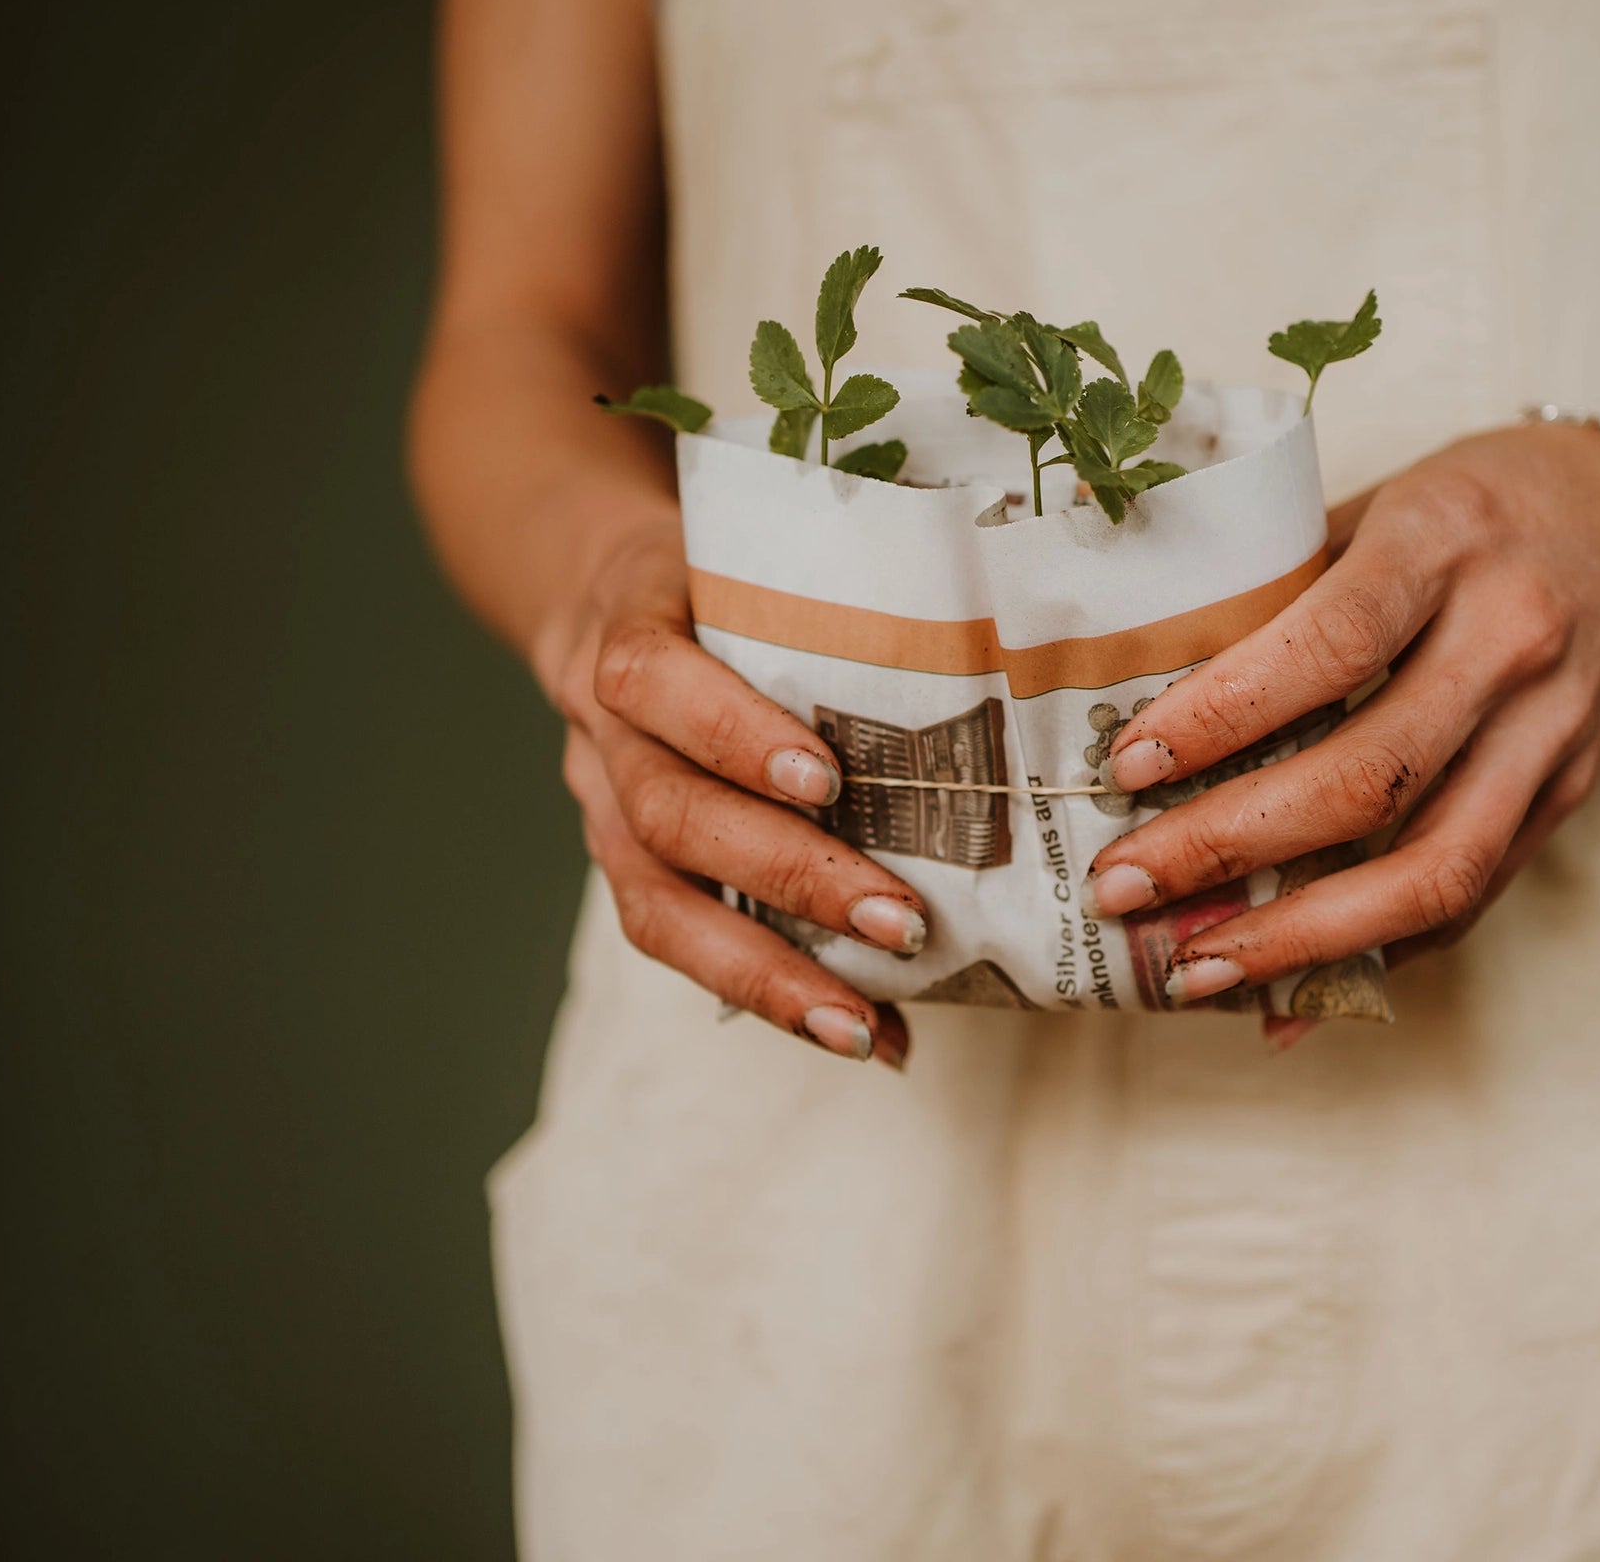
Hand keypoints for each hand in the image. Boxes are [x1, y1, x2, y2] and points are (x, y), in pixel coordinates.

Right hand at [541, 513, 926, 1065]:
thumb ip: (830, 599)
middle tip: (902, 922)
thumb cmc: (715, 586)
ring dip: (770, 973)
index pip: (657, 685)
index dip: (735, 735)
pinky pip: (686, 948)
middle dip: (791, 876)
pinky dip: (776, 999)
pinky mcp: (629, 873)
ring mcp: (605, 817)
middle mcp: (607, 740)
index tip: (828, 778)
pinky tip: (866, 1035)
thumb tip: (997, 642)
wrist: (602, 603)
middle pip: (674, 815)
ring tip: (864, 1025)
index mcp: (631, 640)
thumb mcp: (751, 564)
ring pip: (660, 906)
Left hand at [1082, 421, 1599, 1010]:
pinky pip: (1469, 897)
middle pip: (1370, 778)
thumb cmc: (1482, 504)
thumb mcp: (1384, 502)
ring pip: (1433, 869)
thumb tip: (1140, 676)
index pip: (1331, 645)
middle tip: (1122, 885)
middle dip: (1229, 848)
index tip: (1129, 767)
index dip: (1222, 717)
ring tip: (1194, 968)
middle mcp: (1512, 643)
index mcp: (1447, 542)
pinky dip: (1374, 957)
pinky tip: (1287, 993)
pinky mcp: (1568, 797)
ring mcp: (1552, 733)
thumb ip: (1285, 583)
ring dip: (1302, 940)